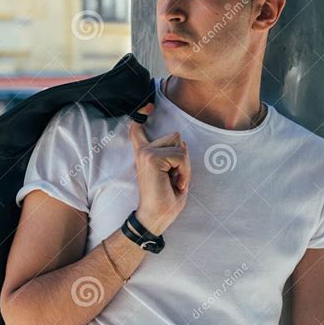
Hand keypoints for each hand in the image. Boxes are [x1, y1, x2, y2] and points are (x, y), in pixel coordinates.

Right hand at [128, 102, 190, 235]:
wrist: (156, 218)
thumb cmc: (166, 200)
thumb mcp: (172, 173)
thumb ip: (172, 155)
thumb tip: (179, 140)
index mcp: (145, 153)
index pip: (138, 128)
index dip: (142, 114)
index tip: (146, 106)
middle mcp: (143, 150)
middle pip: (176, 136)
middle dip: (183, 157)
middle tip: (175, 178)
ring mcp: (146, 153)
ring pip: (180, 146)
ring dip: (185, 166)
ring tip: (175, 181)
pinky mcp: (152, 158)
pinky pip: (181, 157)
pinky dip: (184, 172)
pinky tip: (175, 184)